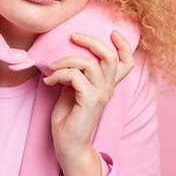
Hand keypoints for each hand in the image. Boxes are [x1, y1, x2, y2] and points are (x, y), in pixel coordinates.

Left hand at [43, 30, 134, 162]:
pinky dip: (59, 74)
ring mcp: (101, 94)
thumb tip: (67, 57)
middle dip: (92, 41)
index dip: (124, 45)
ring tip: (52, 66)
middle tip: (74, 36)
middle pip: (110, 57)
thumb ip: (77, 73)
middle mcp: (108, 88)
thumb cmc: (69, 117)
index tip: (112, 32)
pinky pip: (75, 76)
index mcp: (107, 85)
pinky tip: (49, 81)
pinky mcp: (90, 101)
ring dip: (66, 60)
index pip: (126, 62)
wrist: (68, 143)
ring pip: (89, 63)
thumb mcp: (73, 89)